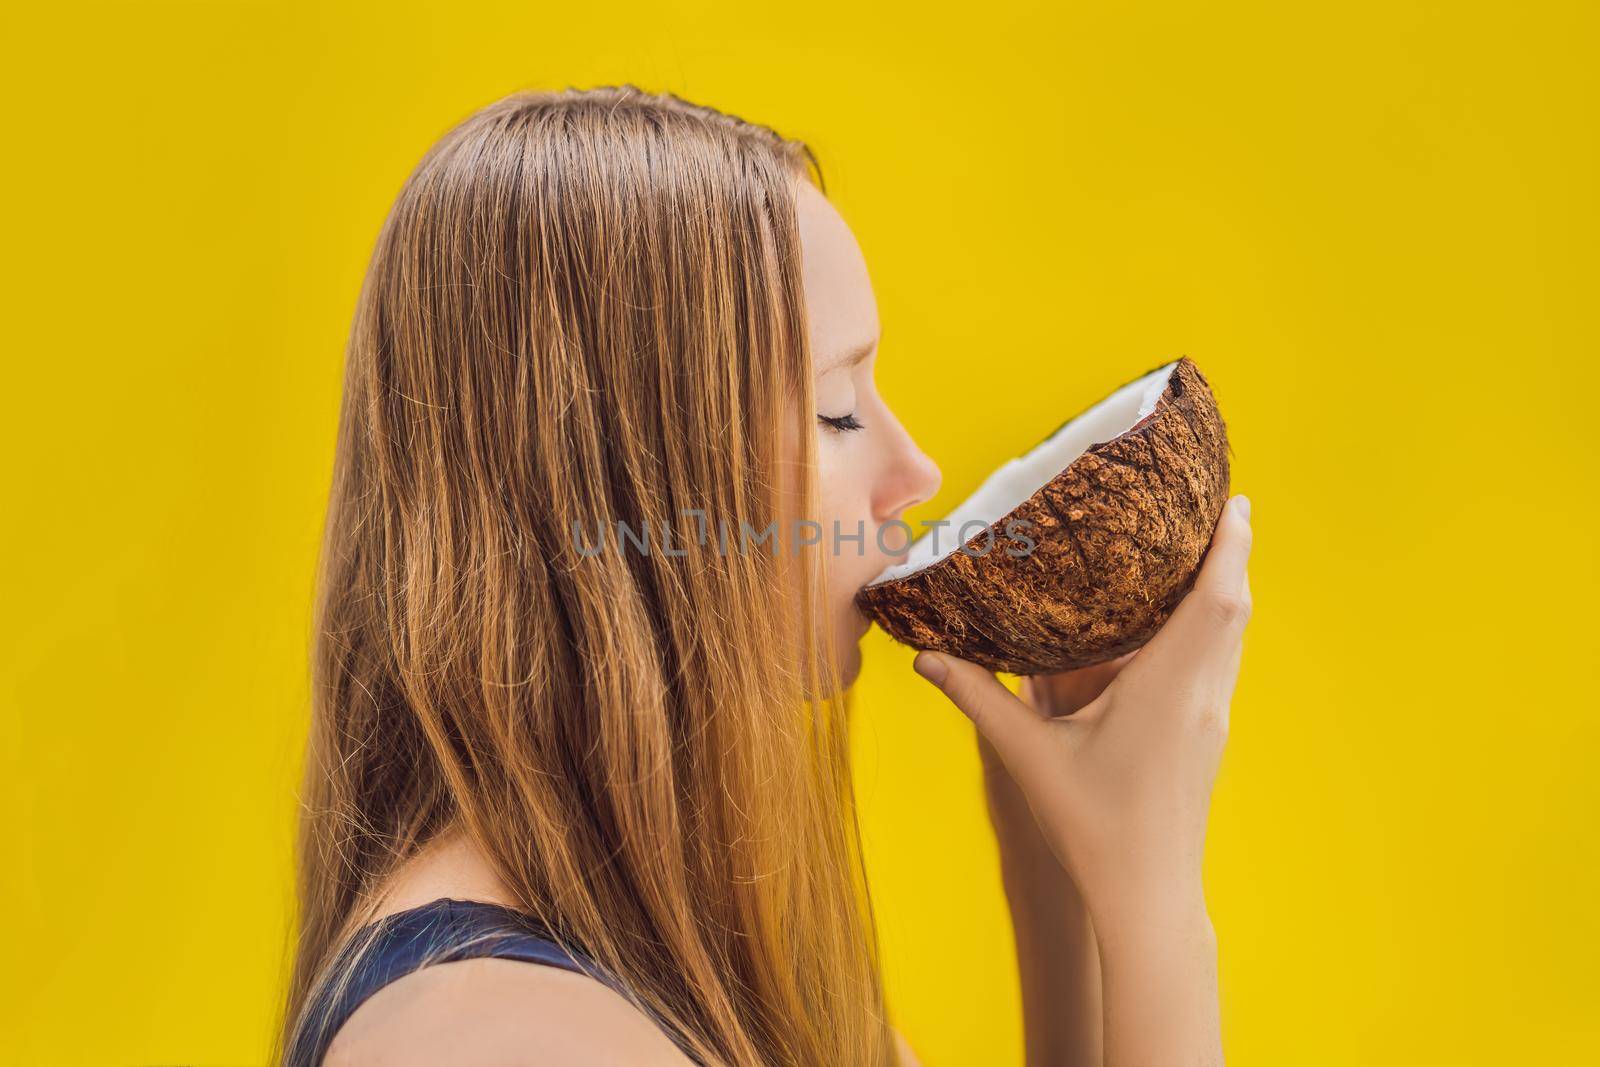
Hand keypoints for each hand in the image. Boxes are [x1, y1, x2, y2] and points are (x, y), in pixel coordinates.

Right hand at [916, 494, 1253, 931]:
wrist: (1147, 896)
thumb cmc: (1092, 828)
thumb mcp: (1028, 758)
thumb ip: (979, 699)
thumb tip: (926, 657)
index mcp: (1167, 690)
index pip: (1216, 601)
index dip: (1229, 547)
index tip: (1233, 501)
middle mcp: (1201, 698)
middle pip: (1233, 610)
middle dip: (1230, 555)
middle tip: (1213, 506)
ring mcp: (1210, 720)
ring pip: (1229, 639)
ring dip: (1223, 592)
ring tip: (1197, 551)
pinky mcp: (1206, 739)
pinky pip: (1216, 666)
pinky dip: (1209, 630)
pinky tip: (1175, 627)